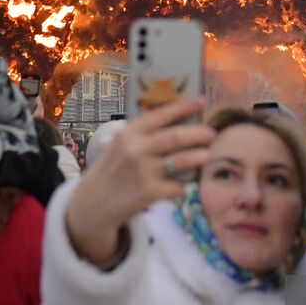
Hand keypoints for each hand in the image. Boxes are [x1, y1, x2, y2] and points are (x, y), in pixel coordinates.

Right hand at [65, 98, 213, 267]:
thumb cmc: (111, 171)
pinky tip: (185, 184)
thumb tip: (179, 121)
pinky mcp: (149, 193)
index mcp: (129, 133)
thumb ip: (143, 135)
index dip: (183, 107)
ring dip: (199, 156)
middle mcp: (136, 149)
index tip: (201, 101)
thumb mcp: (120, 146)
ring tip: (207, 155)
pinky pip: (178, 186)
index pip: (160, 114)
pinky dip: (184, 185)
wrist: (93, 204)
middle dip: (199, 133)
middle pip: (176, 136)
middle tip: (211, 133)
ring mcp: (143, 172)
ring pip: (182, 160)